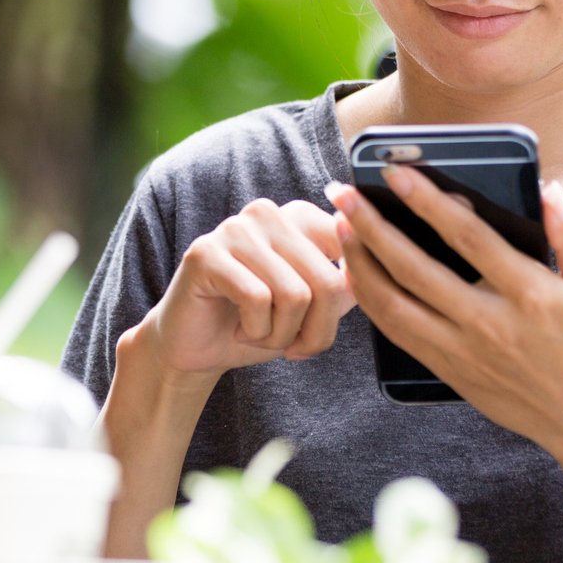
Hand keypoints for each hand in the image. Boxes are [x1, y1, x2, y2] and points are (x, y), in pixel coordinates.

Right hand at [133, 198, 357, 383]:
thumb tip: (366, 274)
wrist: (197, 349)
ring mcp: (234, 229)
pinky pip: (256, 300)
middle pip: (328, 281)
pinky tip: (240, 330)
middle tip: (292, 346)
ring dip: (282, 335)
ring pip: (294, 294)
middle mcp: (268, 213)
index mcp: (299, 216)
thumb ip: (344, 287)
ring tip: (261, 334)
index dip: (340, 306)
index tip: (316, 326)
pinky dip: (256, 332)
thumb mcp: (313, 307)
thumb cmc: (258, 325)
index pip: (350, 254)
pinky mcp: (205, 253)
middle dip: (316, 330)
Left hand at [326, 167, 562, 453]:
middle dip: (372, 227)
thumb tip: (548, 189)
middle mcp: (488, 324)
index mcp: (530, 295)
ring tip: (341, 228)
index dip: (428, 202)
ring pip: (394, 305)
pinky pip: (397, 334)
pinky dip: (371, 301)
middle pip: (414, 269)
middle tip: (344, 194)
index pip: (468, 238)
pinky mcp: (449, 372)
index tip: (396, 173)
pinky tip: (358, 275)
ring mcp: (463, 352)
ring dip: (360, 263)